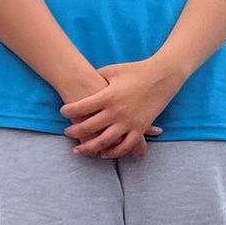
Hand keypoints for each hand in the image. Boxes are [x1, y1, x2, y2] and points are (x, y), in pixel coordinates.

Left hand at [59, 58, 177, 158]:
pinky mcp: (140, 128)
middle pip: (89, 127)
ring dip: (89, 147)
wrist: (162, 75)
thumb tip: (80, 83)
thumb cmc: (135, 70)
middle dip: (74, 131)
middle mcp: (117, 111)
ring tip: (78, 149)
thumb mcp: (112, 71)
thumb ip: (96, 78)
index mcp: (108, 96)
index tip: (63, 112)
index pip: (81, 107)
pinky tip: (103, 153)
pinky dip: (113, 152)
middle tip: (66, 131)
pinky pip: (125, 146)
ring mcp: (129, 122)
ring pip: (104, 142)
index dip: (69, 111)